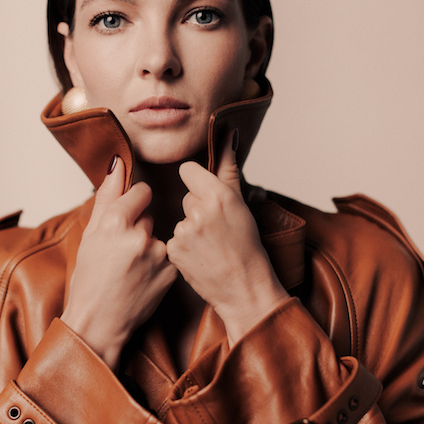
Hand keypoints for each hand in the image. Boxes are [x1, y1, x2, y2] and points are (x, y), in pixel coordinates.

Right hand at [61, 157, 177, 368]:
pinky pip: (168, 255)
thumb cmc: (89, 281)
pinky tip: (143, 277)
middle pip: (149, 216)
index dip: (133, 203)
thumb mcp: (90, 235)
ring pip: (159, 236)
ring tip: (131, 268)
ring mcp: (159, 255)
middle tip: (121, 253)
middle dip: (138, 228)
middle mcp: (140, 236)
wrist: (99, 322)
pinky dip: (158, 263)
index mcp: (116, 223)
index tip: (127, 216)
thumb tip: (118, 164)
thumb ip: (107, 196)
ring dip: (149, 246)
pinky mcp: (171, 272)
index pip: (141, 192)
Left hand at [166, 133, 288, 345]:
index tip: (209, 197)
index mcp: (218, 194)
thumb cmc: (249, 247)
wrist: (246, 289)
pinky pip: (174, 239)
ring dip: (192, 230)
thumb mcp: (243, 204)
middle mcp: (199, 211)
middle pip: (186, 197)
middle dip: (198, 210)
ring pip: (180, 218)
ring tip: (211, 247)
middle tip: (218, 230)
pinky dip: (185, 248)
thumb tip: (228, 134)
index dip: (198, 183)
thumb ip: (228, 167)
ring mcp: (184, 232)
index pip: (188, 170)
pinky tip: (201, 257)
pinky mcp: (174, 251)